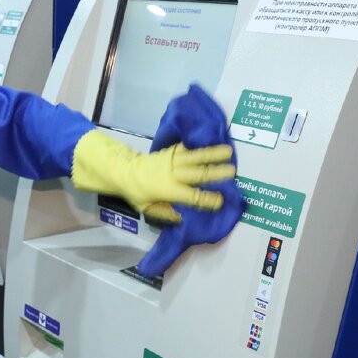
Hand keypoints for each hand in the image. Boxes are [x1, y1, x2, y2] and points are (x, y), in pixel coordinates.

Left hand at [70, 130, 236, 222]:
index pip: (192, 196)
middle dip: (216, 173)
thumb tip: (184, 217)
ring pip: (196, 156)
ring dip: (213, 153)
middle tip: (233, 172)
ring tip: (229, 151)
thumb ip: (166, 214)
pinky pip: (187, 147)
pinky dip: (200, 143)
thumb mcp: (148, 209)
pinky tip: (212, 140)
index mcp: (168, 190)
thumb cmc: (138, 194)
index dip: (207, 199)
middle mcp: (173, 174)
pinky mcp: (171, 150)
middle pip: (198, 173)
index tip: (221, 200)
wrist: (125, 171)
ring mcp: (172, 159)